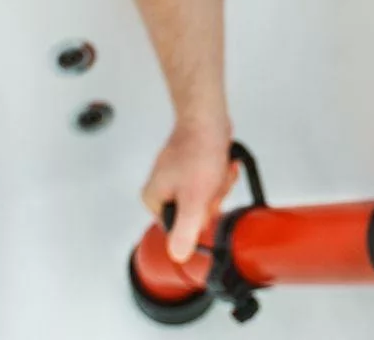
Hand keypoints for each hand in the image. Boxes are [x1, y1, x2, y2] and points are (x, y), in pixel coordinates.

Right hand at [141, 117, 238, 262]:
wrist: (208, 118)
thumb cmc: (198, 150)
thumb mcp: (194, 198)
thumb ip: (185, 230)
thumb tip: (178, 255)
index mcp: (154, 199)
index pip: (179, 230)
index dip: (198, 219)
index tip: (203, 202)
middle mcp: (161, 190)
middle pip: (195, 214)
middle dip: (212, 199)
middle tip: (211, 182)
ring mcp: (176, 178)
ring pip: (206, 198)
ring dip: (218, 185)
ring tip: (216, 169)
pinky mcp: (191, 168)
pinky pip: (210, 183)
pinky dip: (219, 174)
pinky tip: (220, 164)